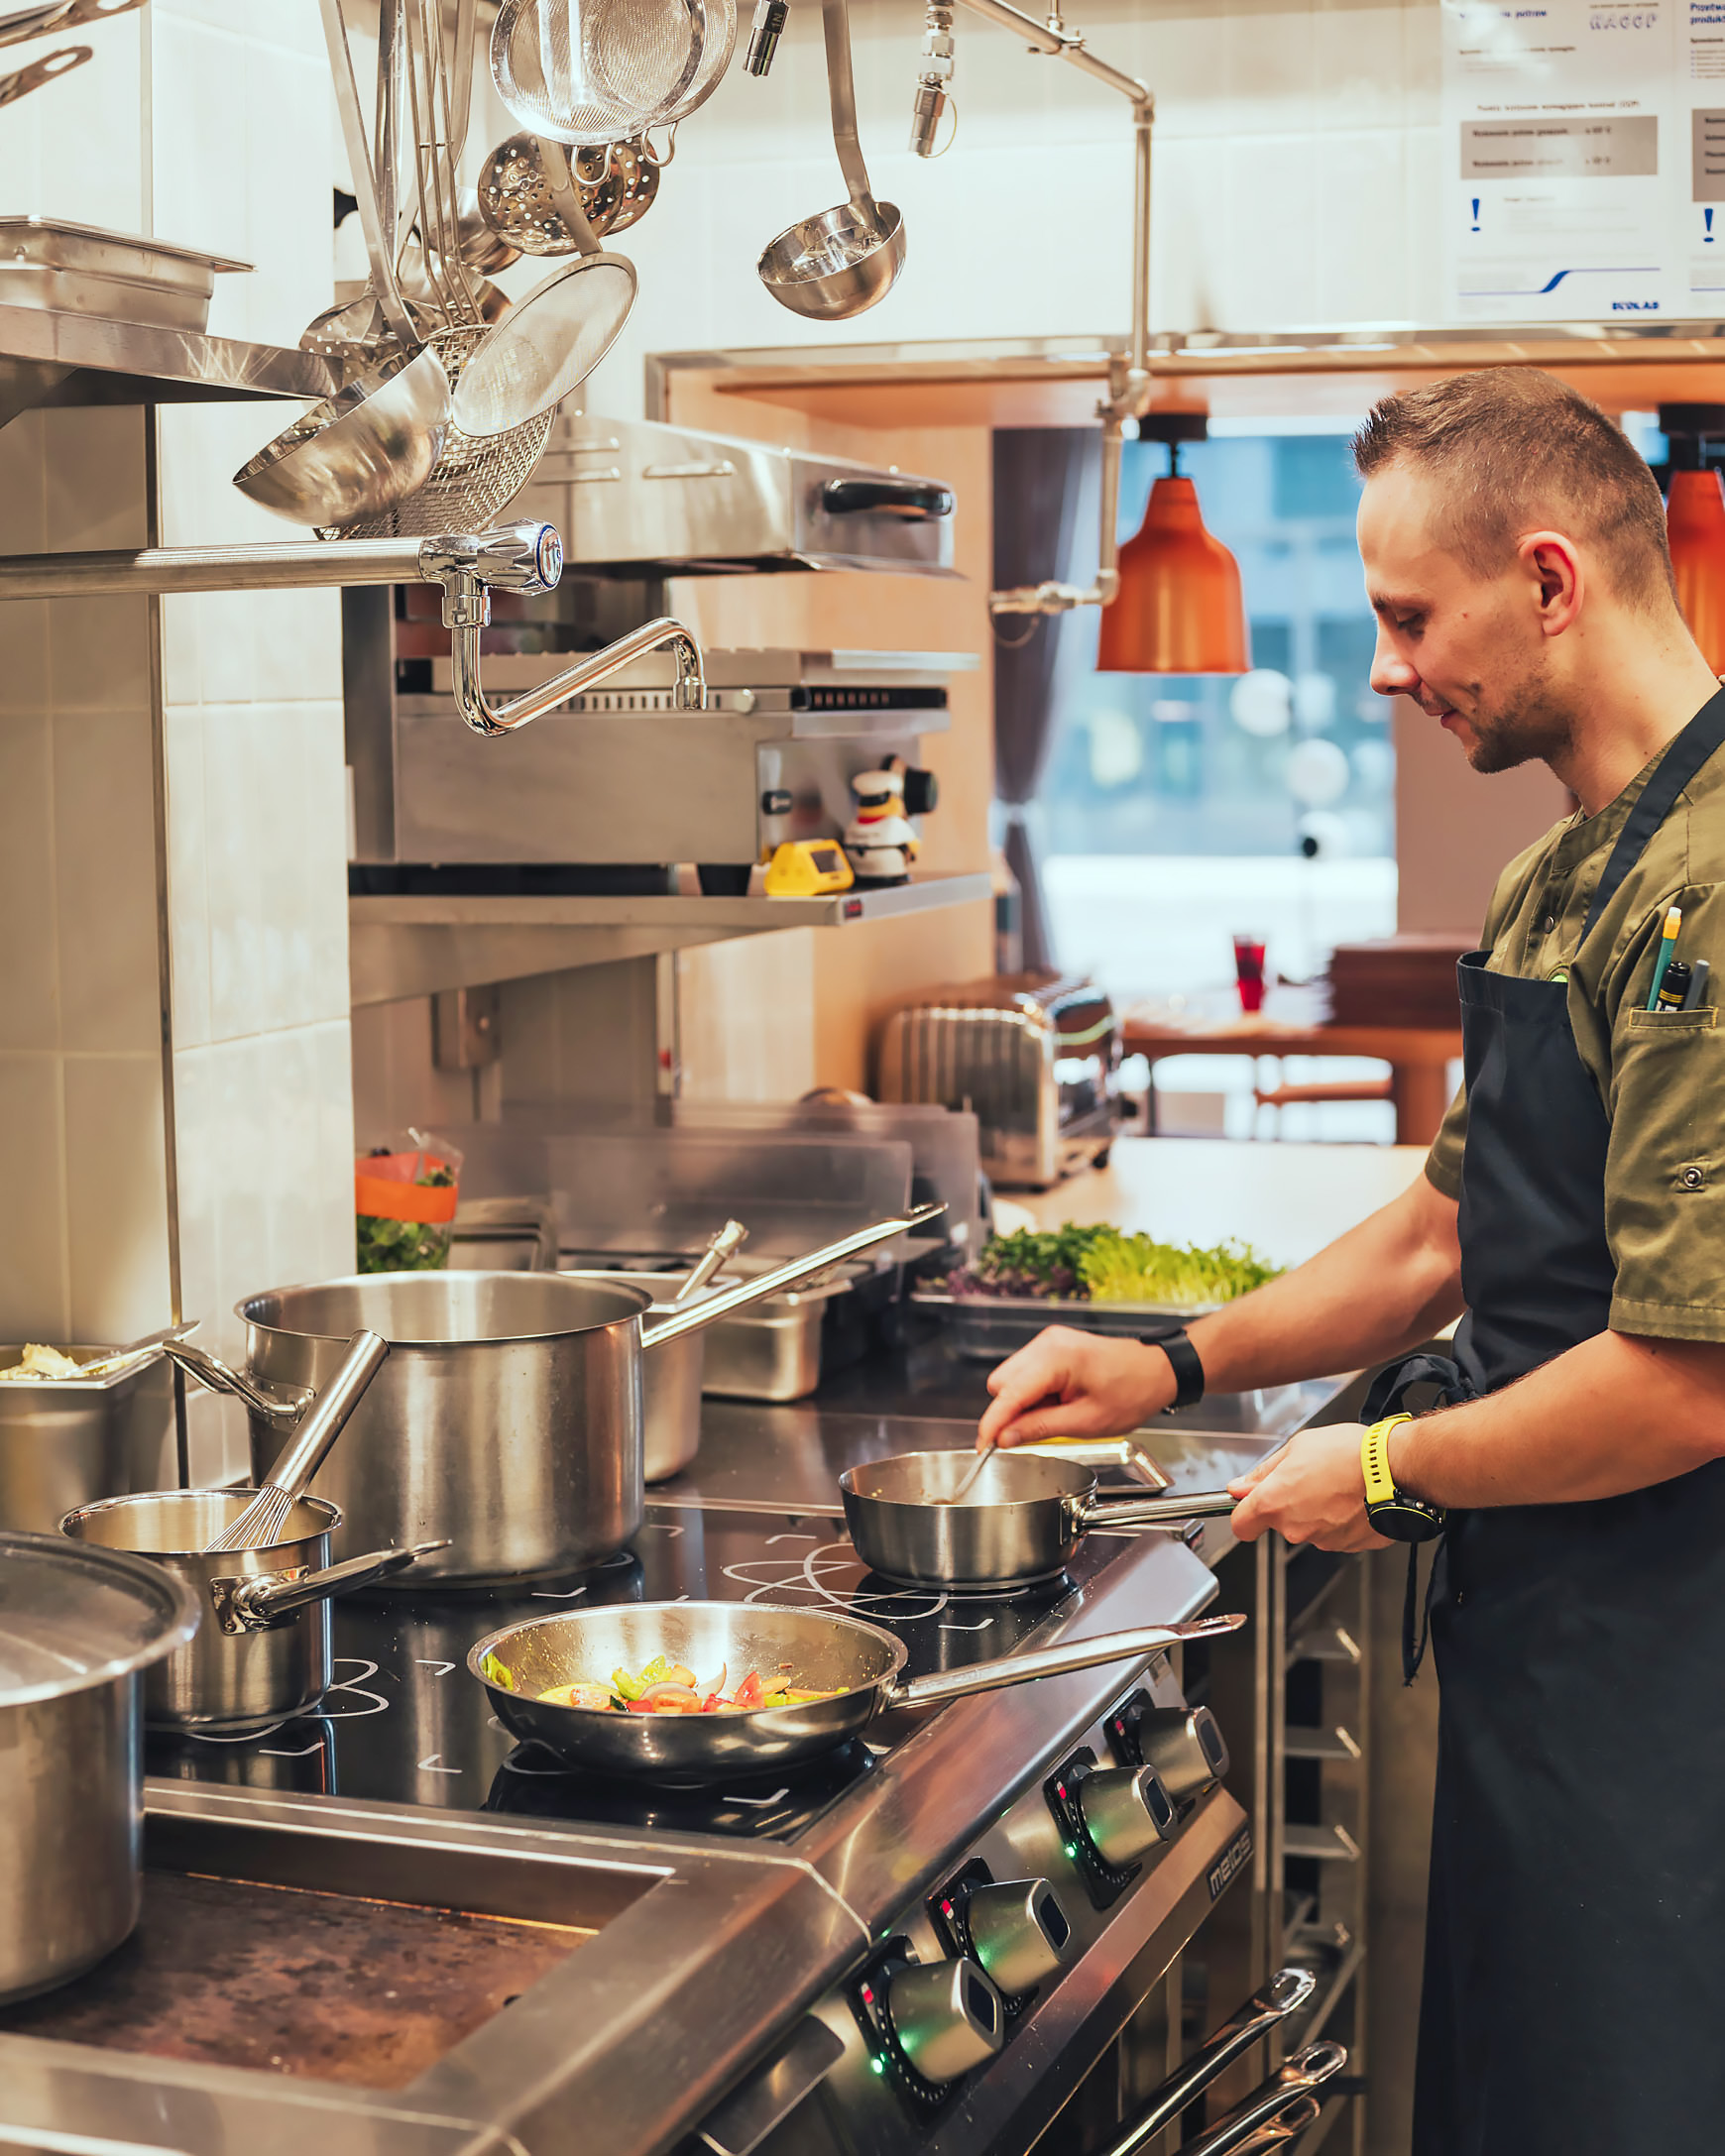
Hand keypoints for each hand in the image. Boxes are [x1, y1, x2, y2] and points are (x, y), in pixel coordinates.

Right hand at [978, 1327, 1174, 1448]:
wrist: (1157, 1370)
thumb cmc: (1131, 1392)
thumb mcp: (1085, 1422)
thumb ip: (1039, 1428)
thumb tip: (1005, 1438)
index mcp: (1056, 1359)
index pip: (1008, 1394)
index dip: (992, 1423)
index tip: (983, 1446)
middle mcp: (1047, 1343)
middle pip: (1002, 1383)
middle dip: (1011, 1412)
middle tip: (1039, 1430)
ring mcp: (1049, 1341)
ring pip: (1011, 1378)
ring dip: (1024, 1403)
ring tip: (1058, 1413)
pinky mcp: (1052, 1346)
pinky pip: (1026, 1373)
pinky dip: (1034, 1393)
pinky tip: (1058, 1402)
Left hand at [1227, 1423, 1390, 1551]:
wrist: (1396, 1469)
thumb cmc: (1350, 1453)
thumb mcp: (1297, 1447)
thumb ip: (1264, 1472)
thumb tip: (1239, 1487)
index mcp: (1275, 1502)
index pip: (1241, 1525)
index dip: (1244, 1513)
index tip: (1251, 1502)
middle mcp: (1296, 1528)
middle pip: (1280, 1523)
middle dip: (1289, 1504)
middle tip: (1311, 1477)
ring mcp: (1324, 1541)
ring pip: (1310, 1528)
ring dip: (1318, 1511)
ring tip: (1338, 1484)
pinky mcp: (1349, 1547)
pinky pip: (1337, 1534)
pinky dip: (1341, 1520)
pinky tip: (1353, 1498)